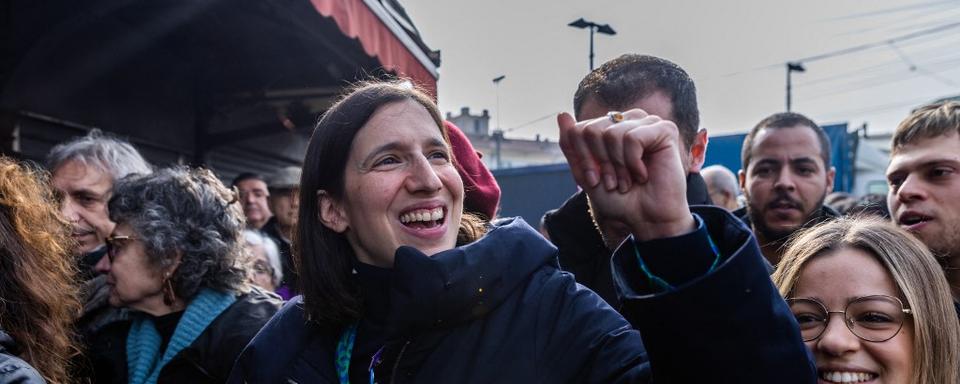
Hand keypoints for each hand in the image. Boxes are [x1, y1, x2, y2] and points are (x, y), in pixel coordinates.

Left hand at [558, 110, 694, 241]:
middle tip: (614, 182)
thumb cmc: (619, 199)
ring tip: (628, 180)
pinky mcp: (665, 130)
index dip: (584, 159)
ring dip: (617, 166)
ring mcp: (647, 123)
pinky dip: (633, 163)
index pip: (579, 130)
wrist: (646, 220)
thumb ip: (572, 146)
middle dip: (600, 163)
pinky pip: (633, 138)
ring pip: (611, 134)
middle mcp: (628, 120)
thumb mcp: (586, 173)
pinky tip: (644, 174)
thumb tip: (562, 115)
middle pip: (592, 130)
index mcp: (611, 127)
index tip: (596, 180)